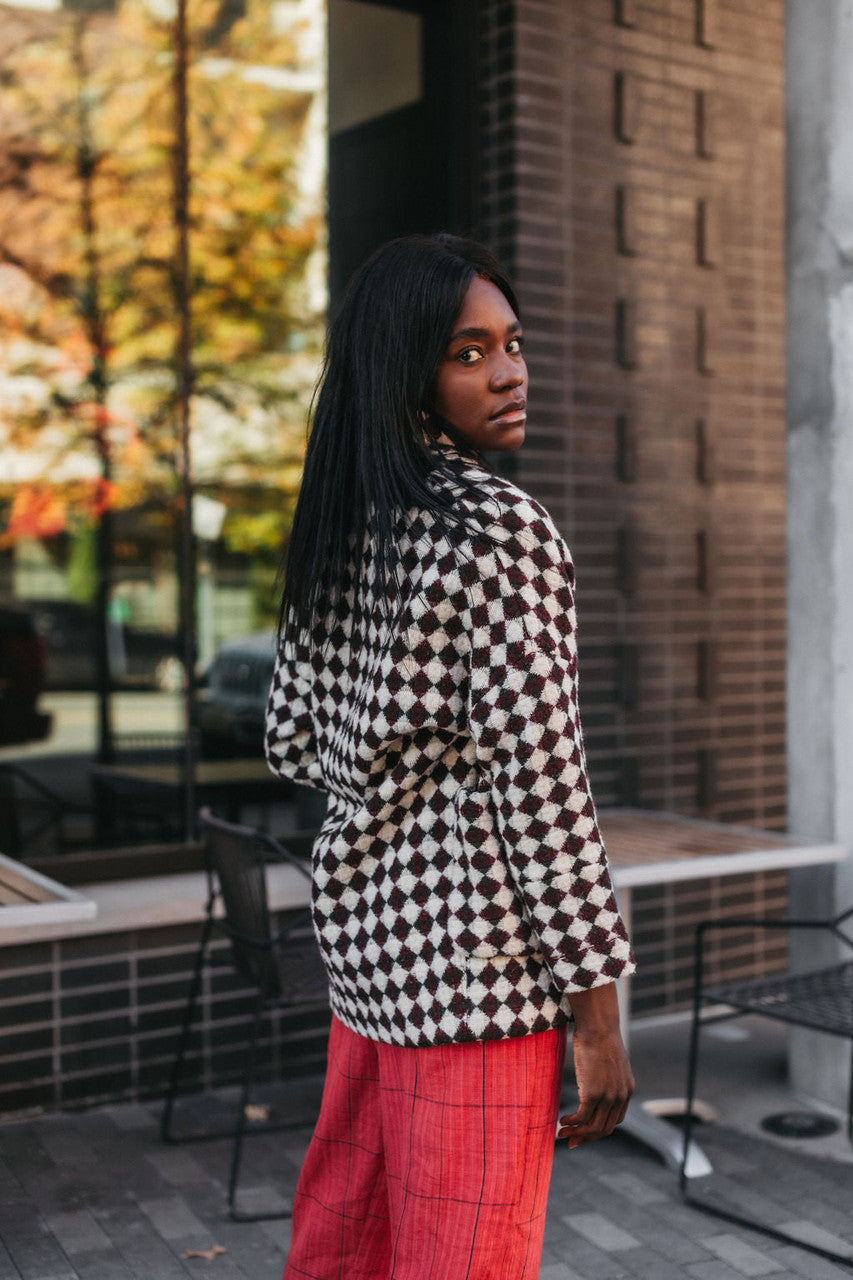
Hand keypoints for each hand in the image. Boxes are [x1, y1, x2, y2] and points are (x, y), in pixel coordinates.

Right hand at [558, 984, 634, 1148]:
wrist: (598, 1026)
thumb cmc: (599, 1037)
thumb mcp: (609, 1061)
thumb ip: (606, 1076)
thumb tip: (593, 1077)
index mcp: (626, 1090)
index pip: (615, 1121)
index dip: (599, 1129)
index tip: (584, 1132)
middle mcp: (620, 1096)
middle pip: (605, 1129)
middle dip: (586, 1138)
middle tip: (571, 1141)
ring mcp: (608, 1096)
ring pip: (593, 1127)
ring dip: (577, 1133)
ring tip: (562, 1133)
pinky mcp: (593, 1093)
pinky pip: (582, 1117)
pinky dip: (571, 1122)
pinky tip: (561, 1121)